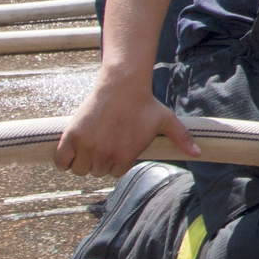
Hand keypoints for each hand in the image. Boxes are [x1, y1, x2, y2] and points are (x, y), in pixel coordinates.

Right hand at [54, 83, 201, 177]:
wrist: (123, 85)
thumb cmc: (145, 104)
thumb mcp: (166, 121)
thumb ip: (181, 139)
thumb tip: (198, 154)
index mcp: (125, 157)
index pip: (115, 173)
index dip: (116, 161)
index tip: (117, 147)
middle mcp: (105, 155)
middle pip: (96, 172)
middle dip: (99, 161)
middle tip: (104, 143)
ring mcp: (87, 147)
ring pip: (79, 170)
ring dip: (82, 161)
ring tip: (90, 146)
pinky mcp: (70, 137)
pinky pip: (60, 161)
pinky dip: (63, 160)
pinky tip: (71, 152)